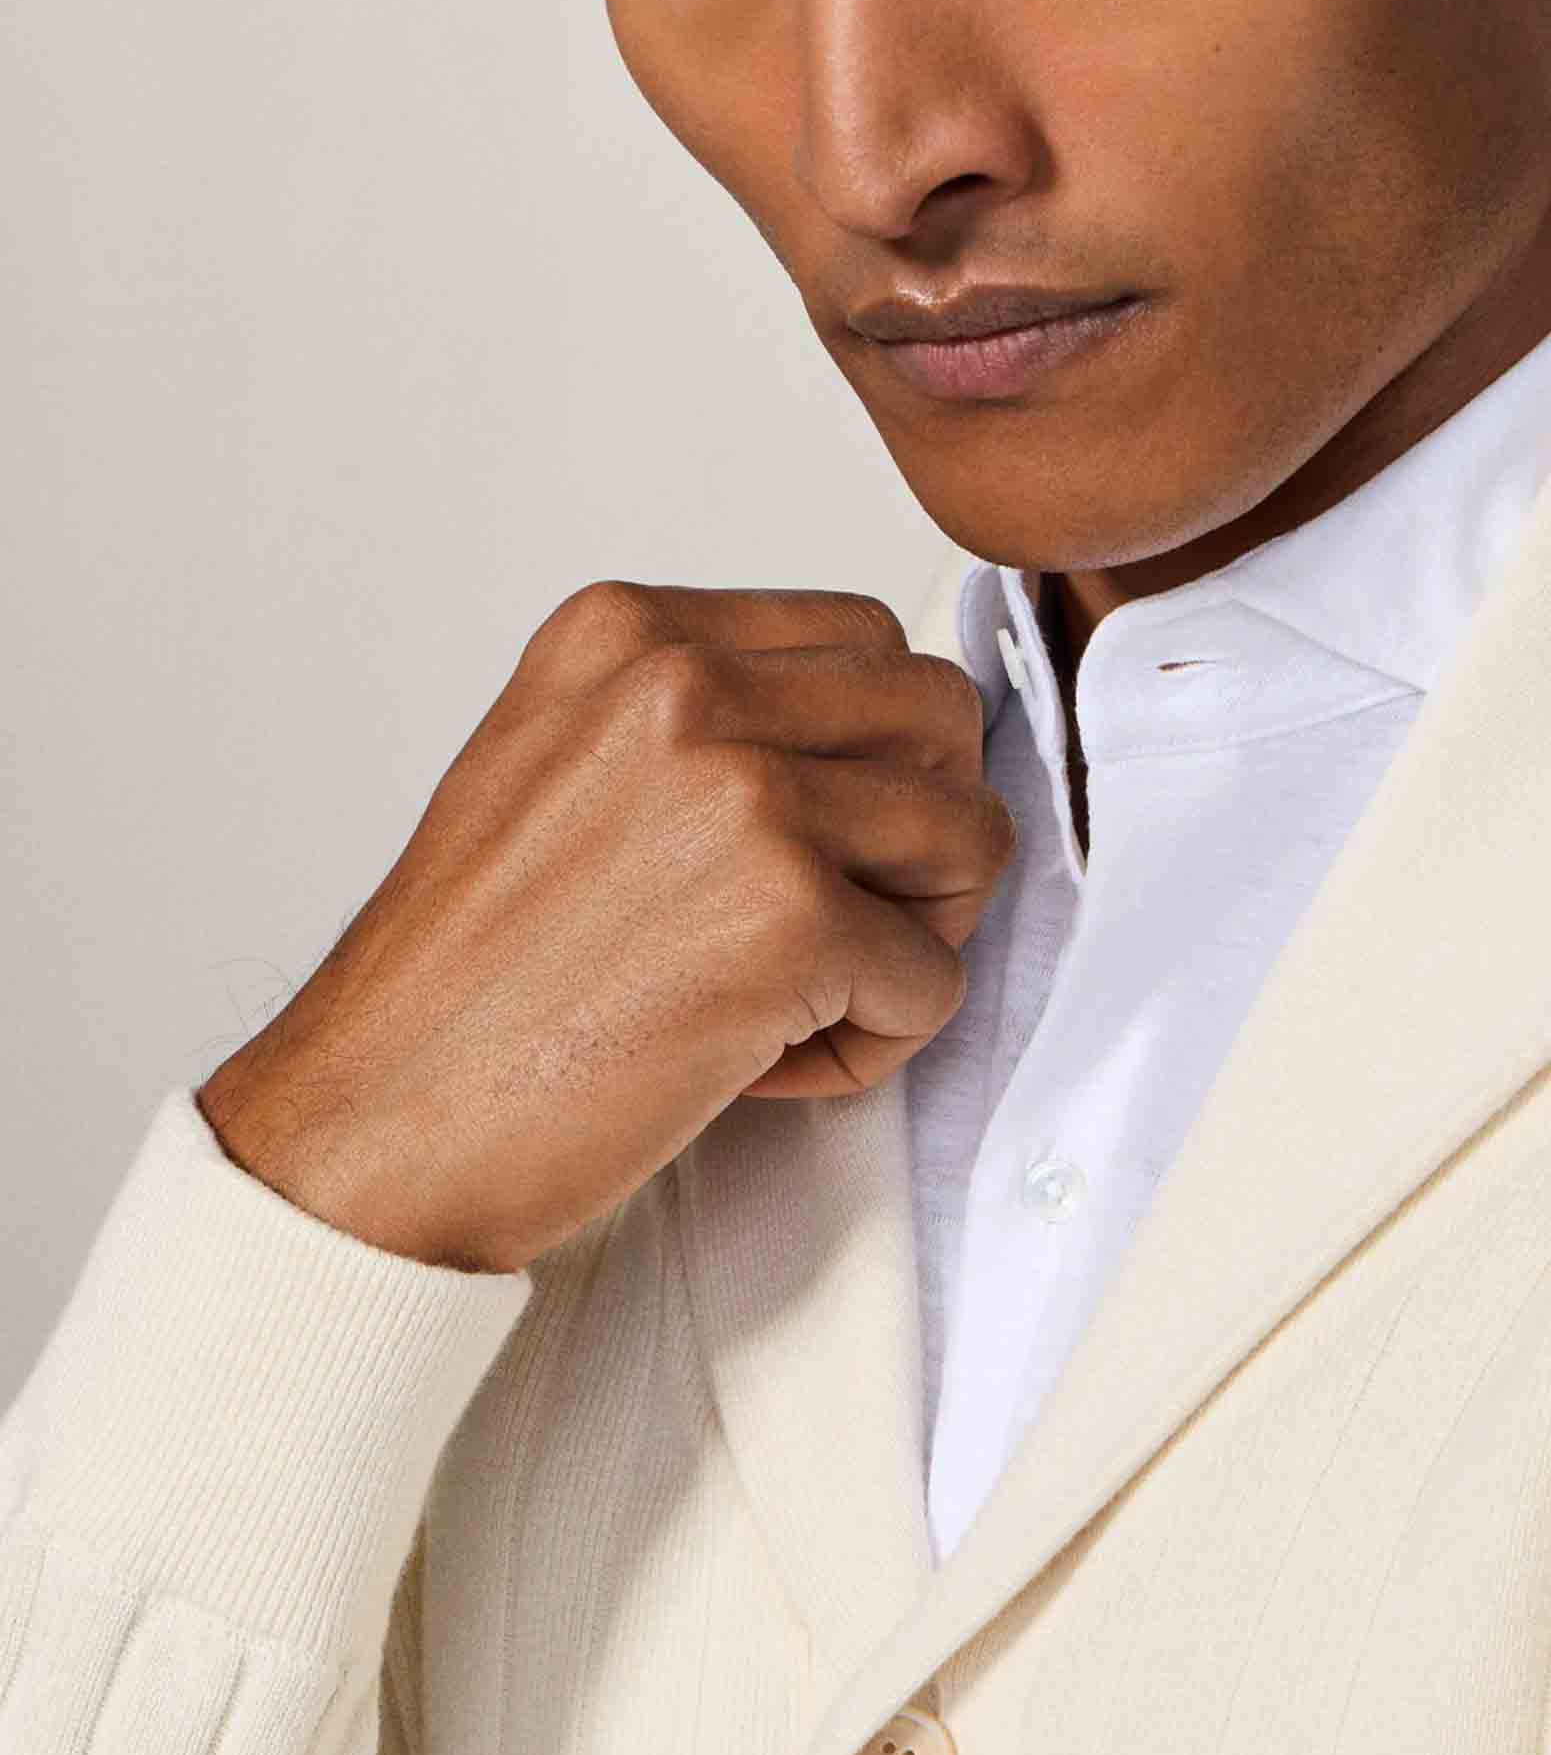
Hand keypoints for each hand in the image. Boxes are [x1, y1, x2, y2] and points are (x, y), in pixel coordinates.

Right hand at [194, 580, 1011, 1275]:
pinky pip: (936, 979)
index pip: (864, 639)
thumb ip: (697, 718)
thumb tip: (870, 736)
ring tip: (803, 1000)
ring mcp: (744, 795)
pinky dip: (877, 1041)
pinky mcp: (790, 919)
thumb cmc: (469, 981)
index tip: (811, 844)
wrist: (376, 1122)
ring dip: (915, 936)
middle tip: (847, 925)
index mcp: (628, 632)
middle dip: (927, 830)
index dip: (874, 757)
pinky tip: (763, 1065)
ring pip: (970, 834)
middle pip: (939, 716)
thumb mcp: (557, 763)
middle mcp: (685, 686)